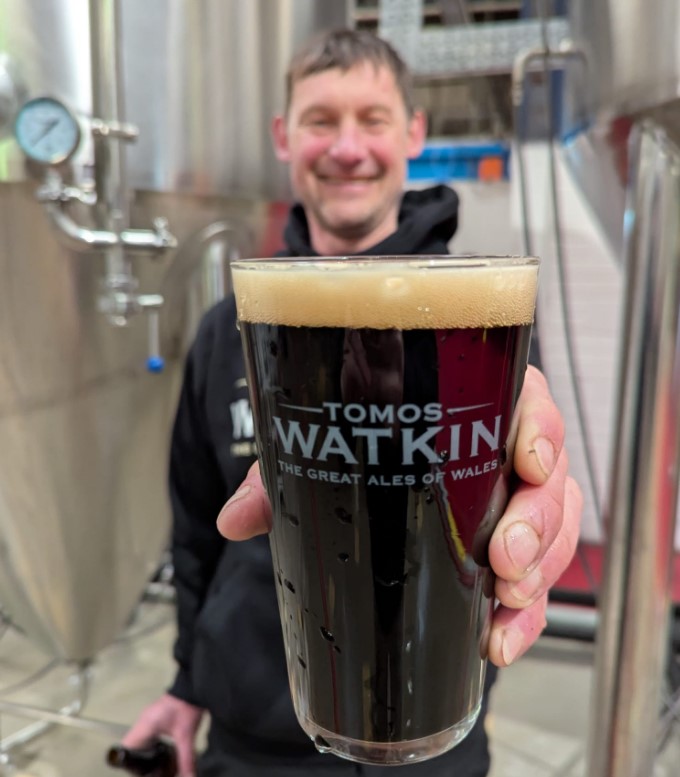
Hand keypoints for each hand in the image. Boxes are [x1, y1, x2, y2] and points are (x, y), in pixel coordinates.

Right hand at [122, 693, 203, 776]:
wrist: (193, 687)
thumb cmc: (186, 707)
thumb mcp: (186, 736)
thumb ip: (186, 759)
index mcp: (145, 726)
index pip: (125, 747)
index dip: (130, 762)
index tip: (141, 770)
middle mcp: (142, 721)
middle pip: (130, 746)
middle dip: (138, 760)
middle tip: (149, 769)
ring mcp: (147, 717)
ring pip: (137, 740)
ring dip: (143, 752)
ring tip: (154, 763)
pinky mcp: (154, 716)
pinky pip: (145, 734)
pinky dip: (149, 744)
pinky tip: (161, 750)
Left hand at [217, 365, 582, 667]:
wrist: (367, 464)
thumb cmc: (360, 440)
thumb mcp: (324, 448)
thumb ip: (280, 475)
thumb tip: (234, 519)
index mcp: (474, 401)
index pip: (530, 402)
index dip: (542, 431)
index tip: (530, 463)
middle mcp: (505, 447)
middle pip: (551, 479)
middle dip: (539, 522)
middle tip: (506, 558)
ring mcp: (512, 499)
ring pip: (555, 532)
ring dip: (540, 572)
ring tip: (505, 604)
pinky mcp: (511, 544)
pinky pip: (539, 575)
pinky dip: (526, 611)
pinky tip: (500, 637)